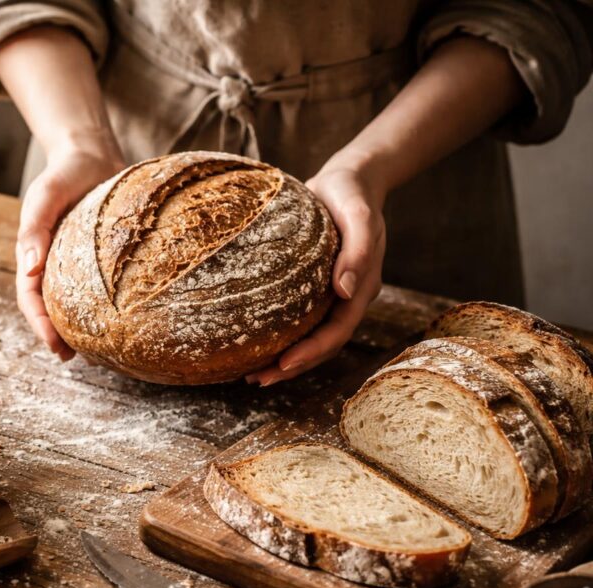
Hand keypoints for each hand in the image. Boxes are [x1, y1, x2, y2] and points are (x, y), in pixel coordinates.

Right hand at [16, 141, 124, 360]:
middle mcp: (53, 263)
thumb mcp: (44, 195)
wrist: (91, 153)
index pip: (31, 298)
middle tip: (75, 358)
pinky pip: (101, 287)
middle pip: (51, 307)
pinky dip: (107, 306)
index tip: (55, 346)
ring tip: (100, 352)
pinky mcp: (100, 258)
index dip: (40, 325)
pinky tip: (125, 320)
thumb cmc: (64, 172)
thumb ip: (34, 229)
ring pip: (74, 302)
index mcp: (34, 253)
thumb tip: (29, 268)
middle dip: (59, 335)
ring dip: (82, 327)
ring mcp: (76, 262)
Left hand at [247, 157, 386, 385]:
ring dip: (285, 359)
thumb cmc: (353, 194)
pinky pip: (297, 318)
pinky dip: (279, 334)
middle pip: (322, 344)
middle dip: (292, 366)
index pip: (337, 331)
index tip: (283, 365)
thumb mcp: (359, 216)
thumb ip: (357, 251)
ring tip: (253, 375)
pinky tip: (253, 341)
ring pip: (309, 336)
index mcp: (362, 288)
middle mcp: (347, 297)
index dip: (312, 352)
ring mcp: (331, 294)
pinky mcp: (314, 285)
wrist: (351, 179)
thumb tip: (345, 291)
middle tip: (258, 380)